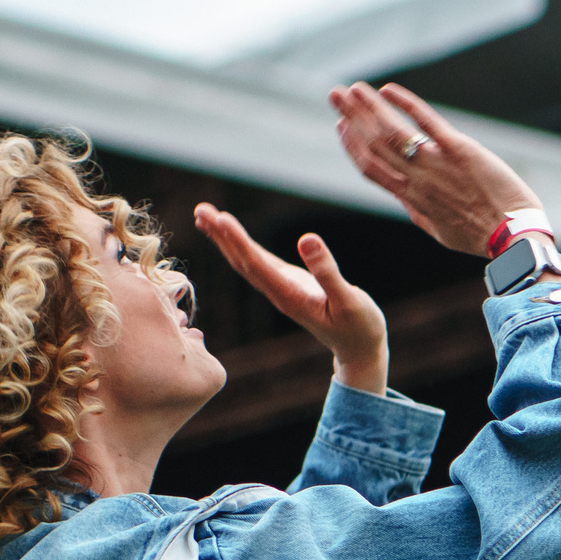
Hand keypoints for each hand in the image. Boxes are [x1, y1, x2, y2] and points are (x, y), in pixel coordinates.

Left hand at [193, 204, 389, 395]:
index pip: (256, 265)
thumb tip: (307, 239)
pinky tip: (230, 233)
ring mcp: (281, 288)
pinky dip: (241, 244)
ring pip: (245, 261)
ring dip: (224, 238)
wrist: (359, 349)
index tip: (221, 219)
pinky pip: (258, 261)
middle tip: (201, 210)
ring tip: (205, 215)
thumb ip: (327, 272)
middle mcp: (278, 292)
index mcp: (290, 296)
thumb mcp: (349, 301)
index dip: (238, 241)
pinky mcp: (288, 283)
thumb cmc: (359, 327)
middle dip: (221, 235)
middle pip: (241, 261)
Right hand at [331, 82, 540, 257]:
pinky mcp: (460, 150)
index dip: (351, 144)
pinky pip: (427, 122)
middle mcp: (417, 180)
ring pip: (392, 132)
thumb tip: (402, 199)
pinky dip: (406, 104)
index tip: (340, 125)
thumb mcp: (440, 231)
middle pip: (374, 144)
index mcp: (411, 199)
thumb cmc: (480, 236)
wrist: (513, 235)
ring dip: (369, 107)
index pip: (370, 168)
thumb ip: (417, 211)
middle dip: (352, 117)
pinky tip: (388, 90)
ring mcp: (437, 163)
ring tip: (354, 88)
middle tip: (335, 95)